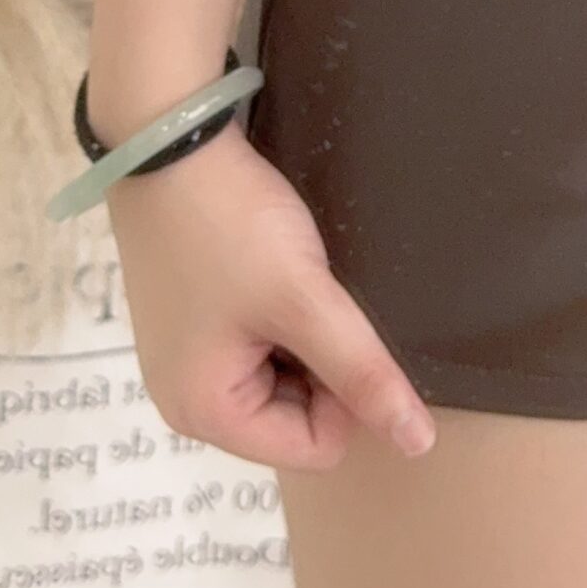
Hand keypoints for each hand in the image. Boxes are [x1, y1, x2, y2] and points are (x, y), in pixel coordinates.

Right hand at [103, 124, 438, 470]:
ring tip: (294, 276)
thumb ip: (360, 370)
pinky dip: (280, 310)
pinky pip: (260, 341)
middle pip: (297, 415)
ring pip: (285, 375)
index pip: (316, 448)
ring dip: (303, 331)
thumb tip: (417, 444)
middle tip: (314, 294)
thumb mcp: (302, 297)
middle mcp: (187, 401)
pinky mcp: (195, 318)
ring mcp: (187, 358)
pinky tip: (277, 266)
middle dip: (320, 359)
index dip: (345, 392)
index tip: (337, 324)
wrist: (168, 139)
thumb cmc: (230, 223)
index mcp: (205, 415)